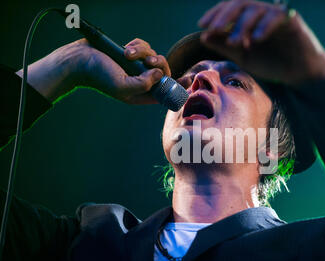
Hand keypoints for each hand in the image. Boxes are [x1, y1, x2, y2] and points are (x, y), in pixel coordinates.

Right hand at [17, 38, 170, 103]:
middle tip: (150, 62)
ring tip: (127, 54)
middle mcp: (139, 81)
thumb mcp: (123, 86)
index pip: (164, 92)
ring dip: (143, 53)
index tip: (190, 79)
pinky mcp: (130, 54)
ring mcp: (134, 67)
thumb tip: (159, 74)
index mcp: (139, 94)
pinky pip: (144, 47)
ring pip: (153, 56)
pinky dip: (137, 46)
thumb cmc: (98, 75)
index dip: (178, 86)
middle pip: (163, 72)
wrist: (78, 59)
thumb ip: (144, 84)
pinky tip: (126, 49)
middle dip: (159, 64)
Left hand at [198, 0, 324, 86]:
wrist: (300, 74)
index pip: (229, 8)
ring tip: (235, 43)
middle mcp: (261, 12)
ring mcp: (276, 14)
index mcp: (248, 18)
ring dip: (242, 25)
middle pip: (240, 3)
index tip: (202, 25)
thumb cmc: (272, 63)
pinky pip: (275, 17)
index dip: (215, 14)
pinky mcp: (291, 19)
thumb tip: (204, 36)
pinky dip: (263, 27)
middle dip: (224, 16)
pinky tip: (255, 40)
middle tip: (214, 29)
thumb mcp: (244, 57)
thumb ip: (225, 46)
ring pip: (255, 9)